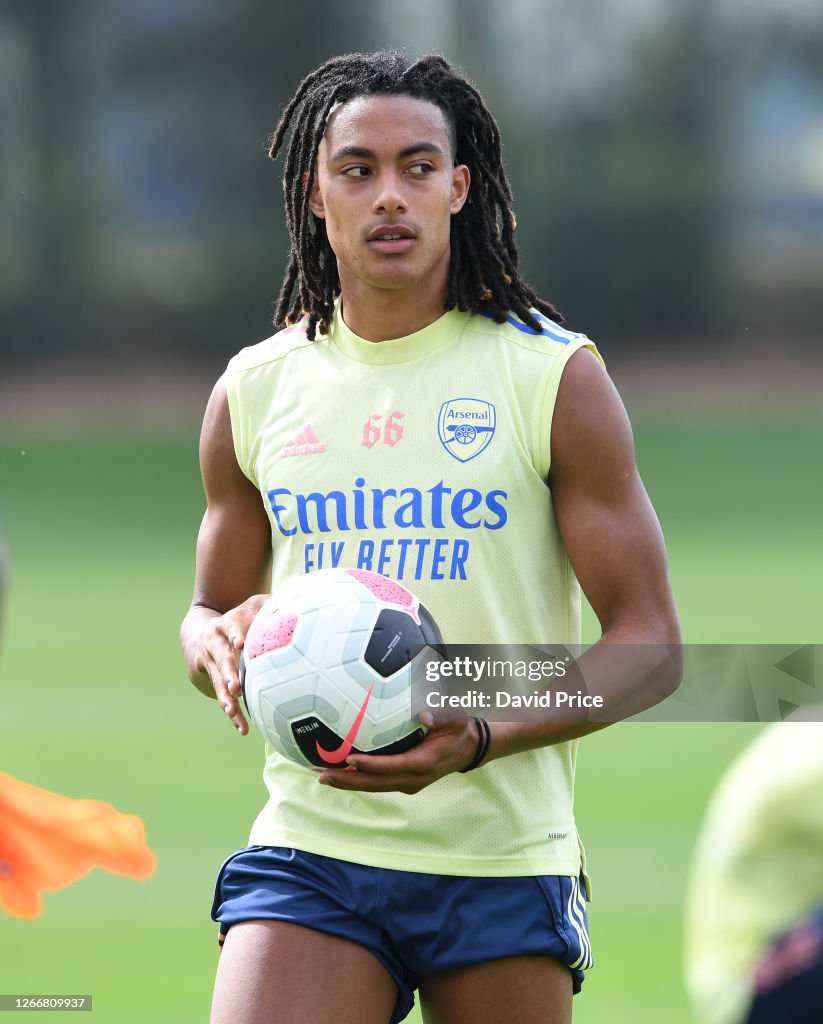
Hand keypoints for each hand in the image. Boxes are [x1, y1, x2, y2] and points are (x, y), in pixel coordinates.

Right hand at [195, 594, 269, 734]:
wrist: (201, 635)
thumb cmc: (238, 619)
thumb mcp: (250, 605)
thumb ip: (269, 603)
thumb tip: (297, 601)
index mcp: (225, 626)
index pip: (229, 628)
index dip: (234, 635)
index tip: (240, 643)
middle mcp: (215, 647)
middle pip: (221, 660)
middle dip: (228, 673)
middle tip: (236, 685)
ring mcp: (213, 667)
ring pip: (219, 683)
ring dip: (226, 698)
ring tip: (232, 709)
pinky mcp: (216, 684)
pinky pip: (224, 700)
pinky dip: (233, 715)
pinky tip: (243, 729)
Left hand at [316, 709, 480, 793]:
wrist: (468, 750)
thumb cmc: (458, 731)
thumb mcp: (456, 719)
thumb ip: (441, 716)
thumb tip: (424, 715)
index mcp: (423, 763)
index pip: (392, 766)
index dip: (370, 765)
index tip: (348, 759)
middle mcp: (413, 778)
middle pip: (375, 783)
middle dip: (347, 780)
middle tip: (321, 774)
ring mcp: (407, 783)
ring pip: (372, 787)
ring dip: (347, 782)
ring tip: (322, 775)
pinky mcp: (402, 781)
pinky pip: (376, 783)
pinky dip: (356, 780)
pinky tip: (339, 774)